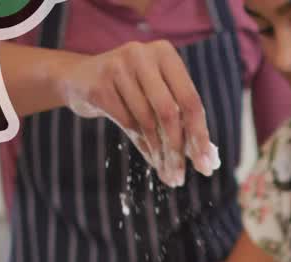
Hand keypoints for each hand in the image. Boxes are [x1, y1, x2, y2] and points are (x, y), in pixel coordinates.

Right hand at [57, 40, 218, 186]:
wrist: (81, 79)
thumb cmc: (131, 91)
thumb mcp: (158, 95)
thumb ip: (182, 120)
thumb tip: (209, 158)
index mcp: (165, 54)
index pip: (190, 99)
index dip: (200, 135)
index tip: (206, 165)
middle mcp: (142, 55)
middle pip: (169, 112)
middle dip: (178, 150)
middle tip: (182, 178)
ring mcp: (117, 68)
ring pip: (147, 121)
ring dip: (160, 153)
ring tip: (168, 173)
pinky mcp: (99, 86)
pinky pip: (128, 124)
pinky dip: (143, 146)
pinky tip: (152, 159)